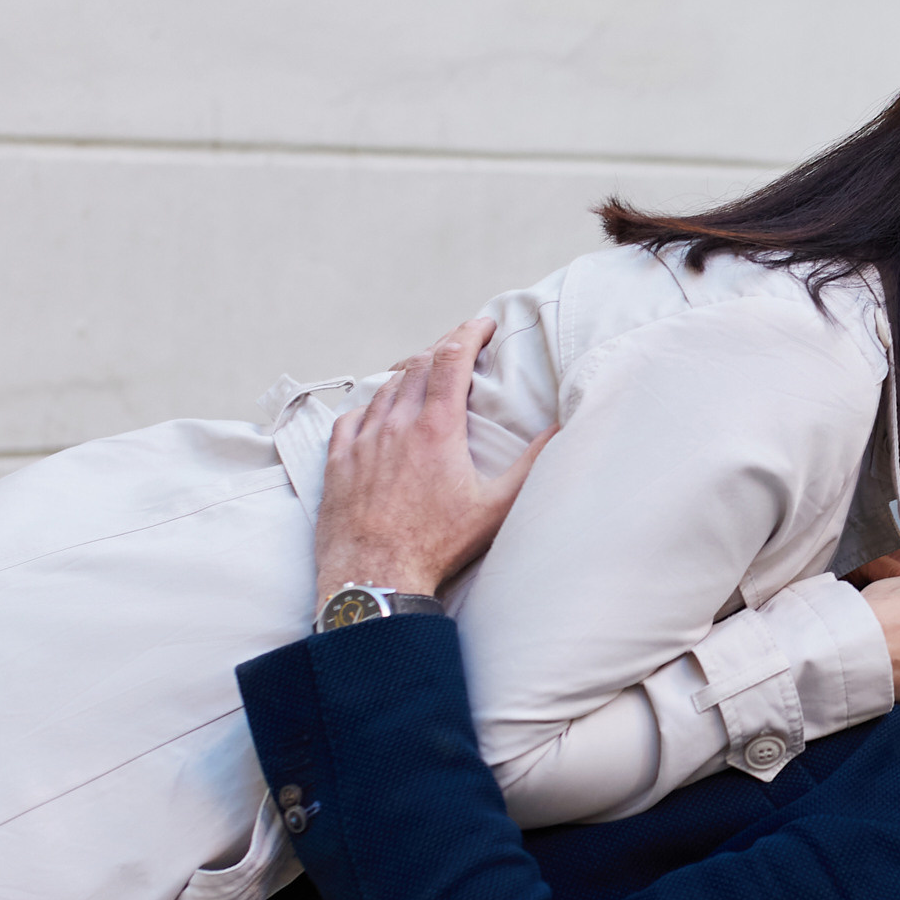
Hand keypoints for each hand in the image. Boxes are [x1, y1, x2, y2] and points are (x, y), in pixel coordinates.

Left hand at [314, 316, 552, 607]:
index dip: (469, 333)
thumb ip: (531, 466)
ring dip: (407, 375)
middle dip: (442, 347)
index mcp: (437, 429)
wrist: (375, 575)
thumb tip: (560, 430)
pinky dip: (370, 407)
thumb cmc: (437, 546)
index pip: (452, 359)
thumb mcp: (496, 508)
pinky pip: (352, 418)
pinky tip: (377, 414)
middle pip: (417, 366)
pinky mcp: (338, 462)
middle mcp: (396, 425)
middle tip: (460, 346)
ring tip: (423, 376)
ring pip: (384, 389)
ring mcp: (363, 442)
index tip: (484, 324)